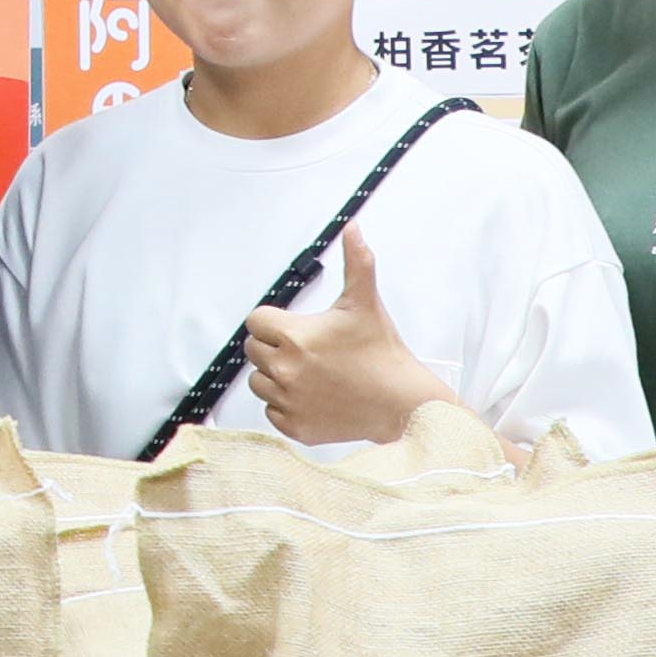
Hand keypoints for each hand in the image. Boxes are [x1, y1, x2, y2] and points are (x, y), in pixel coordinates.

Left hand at [242, 223, 456, 447]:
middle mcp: (284, 369)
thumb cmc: (383, 354)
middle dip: (275, 347)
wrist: (402, 402)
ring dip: (276, 377)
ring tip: (311, 373)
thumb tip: (353, 229)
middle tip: (308, 351)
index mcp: (293, 335)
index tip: (296, 327)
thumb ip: (356, 261)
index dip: (275, 321)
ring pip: (259, 382)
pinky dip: (286, 406)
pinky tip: (313, 396)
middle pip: (253, 350)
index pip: (256, 321)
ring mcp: (288, 401)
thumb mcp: (365, 302)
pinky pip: (272, 412)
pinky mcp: (294, 426)